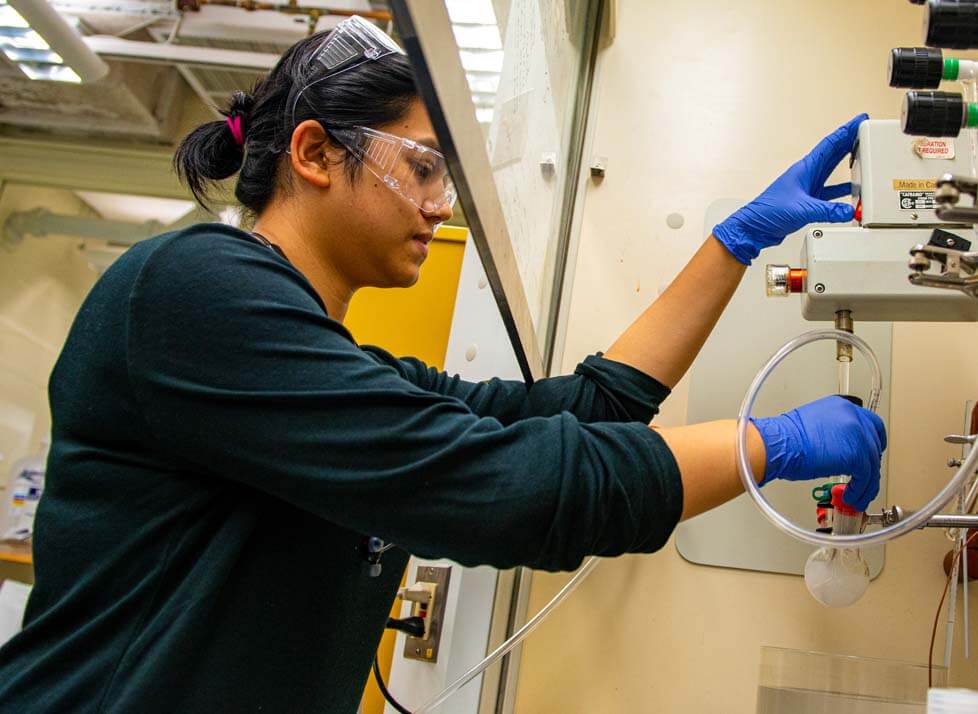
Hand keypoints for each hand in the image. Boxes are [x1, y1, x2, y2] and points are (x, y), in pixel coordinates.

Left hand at [712, 113, 867, 264]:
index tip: (859, 120)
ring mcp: (807, 187)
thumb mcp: (802, 210)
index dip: (846, 131)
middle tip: (865, 131)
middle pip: (833, 153)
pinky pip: (829, 191)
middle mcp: (806, 175)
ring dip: (847, 163)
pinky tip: (851, 192)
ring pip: (832, 171)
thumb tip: (848, 211)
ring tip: (863, 156)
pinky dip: (841, 191)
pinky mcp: (807, 200)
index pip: (830, 144)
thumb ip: (827, 211)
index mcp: (804, 169)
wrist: (754, 228)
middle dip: (850, 141)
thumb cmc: (768, 212)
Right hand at [751, 395, 886, 511]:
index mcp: (841, 407)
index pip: (870, 423)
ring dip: (865, 485)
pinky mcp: (856, 454)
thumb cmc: (784, 439)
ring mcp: (857, 434)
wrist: (778, 444)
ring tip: (854, 496)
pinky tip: (849, 497)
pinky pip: (866, 477)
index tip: (869, 455)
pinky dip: (859, 491)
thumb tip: (837, 452)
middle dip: (870, 465)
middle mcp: (852, 416)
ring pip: (872, 464)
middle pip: (874, 444)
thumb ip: (831, 434)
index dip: (872, 442)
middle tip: (862, 479)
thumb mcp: (812, 427)